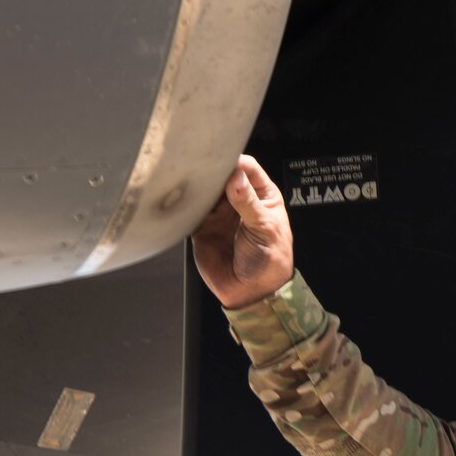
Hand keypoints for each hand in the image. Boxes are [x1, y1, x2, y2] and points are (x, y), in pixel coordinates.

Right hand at [191, 155, 295, 308]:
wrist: (251, 293)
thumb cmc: (270, 261)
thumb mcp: (264, 229)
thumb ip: (248, 203)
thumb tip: (235, 177)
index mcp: (262, 196)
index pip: (248, 168)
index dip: (237, 162)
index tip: (226, 163)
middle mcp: (239, 200)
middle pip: (224, 175)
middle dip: (215, 170)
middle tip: (205, 169)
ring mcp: (220, 213)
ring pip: (206, 190)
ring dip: (200, 186)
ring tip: (194, 183)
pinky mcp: (202, 226)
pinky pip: (192, 209)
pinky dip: (187, 203)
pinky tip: (185, 199)